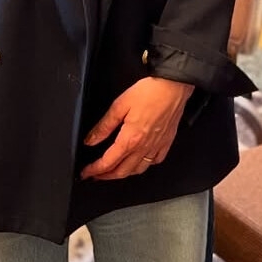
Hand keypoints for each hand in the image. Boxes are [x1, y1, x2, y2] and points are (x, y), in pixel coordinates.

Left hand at [80, 76, 194, 179]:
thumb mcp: (120, 105)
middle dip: (106, 176)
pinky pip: (155, 161)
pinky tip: (140, 161)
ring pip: (138, 170)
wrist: (174, 85)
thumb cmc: (151, 91)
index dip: (94, 170)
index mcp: (130, 139)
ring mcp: (157, 146)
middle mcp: (144, 146)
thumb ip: (104, 125)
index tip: (86, 172)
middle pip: (122, 172)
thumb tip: (91, 140)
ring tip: (115, 171)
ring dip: (124, 174)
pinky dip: (145, 165)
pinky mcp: (167, 141)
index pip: (108, 162)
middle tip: (96, 175)